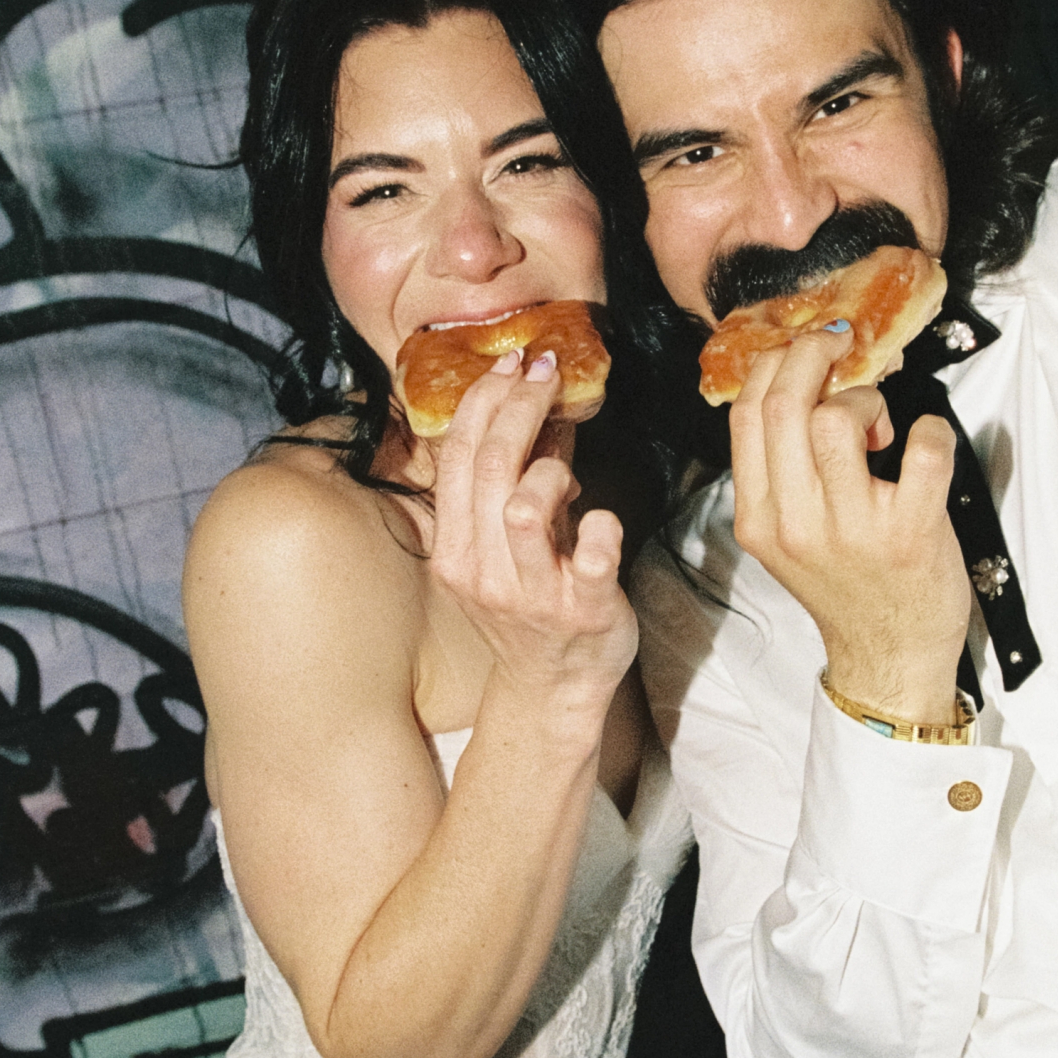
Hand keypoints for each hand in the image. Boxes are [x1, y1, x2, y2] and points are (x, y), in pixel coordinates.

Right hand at [429, 351, 636, 718]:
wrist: (553, 691)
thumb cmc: (531, 610)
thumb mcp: (504, 547)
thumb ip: (517, 485)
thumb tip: (541, 415)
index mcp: (455, 549)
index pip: (456, 456)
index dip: (483, 401)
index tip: (511, 366)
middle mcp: (482, 571)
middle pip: (489, 467)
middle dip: (519, 407)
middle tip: (546, 373)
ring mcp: (531, 595)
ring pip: (523, 509)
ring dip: (549, 471)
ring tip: (566, 471)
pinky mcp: (584, 612)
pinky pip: (592, 558)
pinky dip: (601, 527)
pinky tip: (602, 521)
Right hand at [728, 333, 970, 723]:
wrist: (890, 656)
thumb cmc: (849, 586)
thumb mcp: (790, 535)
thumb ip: (784, 472)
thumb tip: (802, 383)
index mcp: (759, 519)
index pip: (746, 414)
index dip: (777, 363)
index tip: (807, 348)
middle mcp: (796, 524)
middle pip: (786, 405)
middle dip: (816, 355)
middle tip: (843, 348)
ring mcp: (851, 531)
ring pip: (838, 420)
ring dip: (867, 401)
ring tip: (880, 429)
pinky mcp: (909, 534)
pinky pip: (921, 450)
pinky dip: (930, 431)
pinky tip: (924, 443)